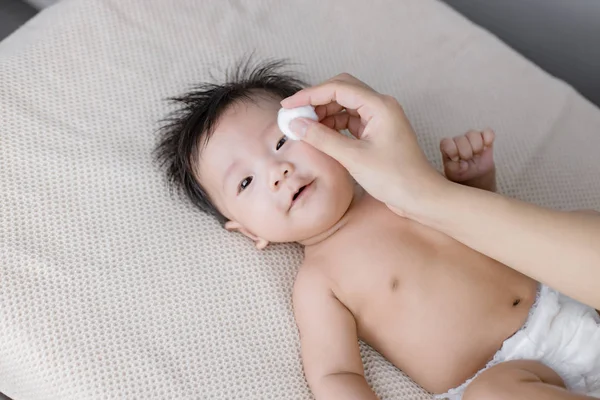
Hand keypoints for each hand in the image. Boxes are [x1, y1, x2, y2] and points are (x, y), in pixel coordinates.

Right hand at [281, 73, 447, 216]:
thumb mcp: (353, 158)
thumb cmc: (395, 178)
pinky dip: (333, 126)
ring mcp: (379, 119)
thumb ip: (322, 138)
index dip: (309, 95)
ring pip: (344, 106)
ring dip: (323, 114)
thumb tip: (296, 125)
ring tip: (303, 128)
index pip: (338, 88)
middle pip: (341, 91)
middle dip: (316, 101)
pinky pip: (350, 122)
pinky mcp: (376, 133)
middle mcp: (380, 107)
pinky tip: (319, 136)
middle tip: (294, 115)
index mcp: (379, 106)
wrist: (420, 197)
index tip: (288, 106)